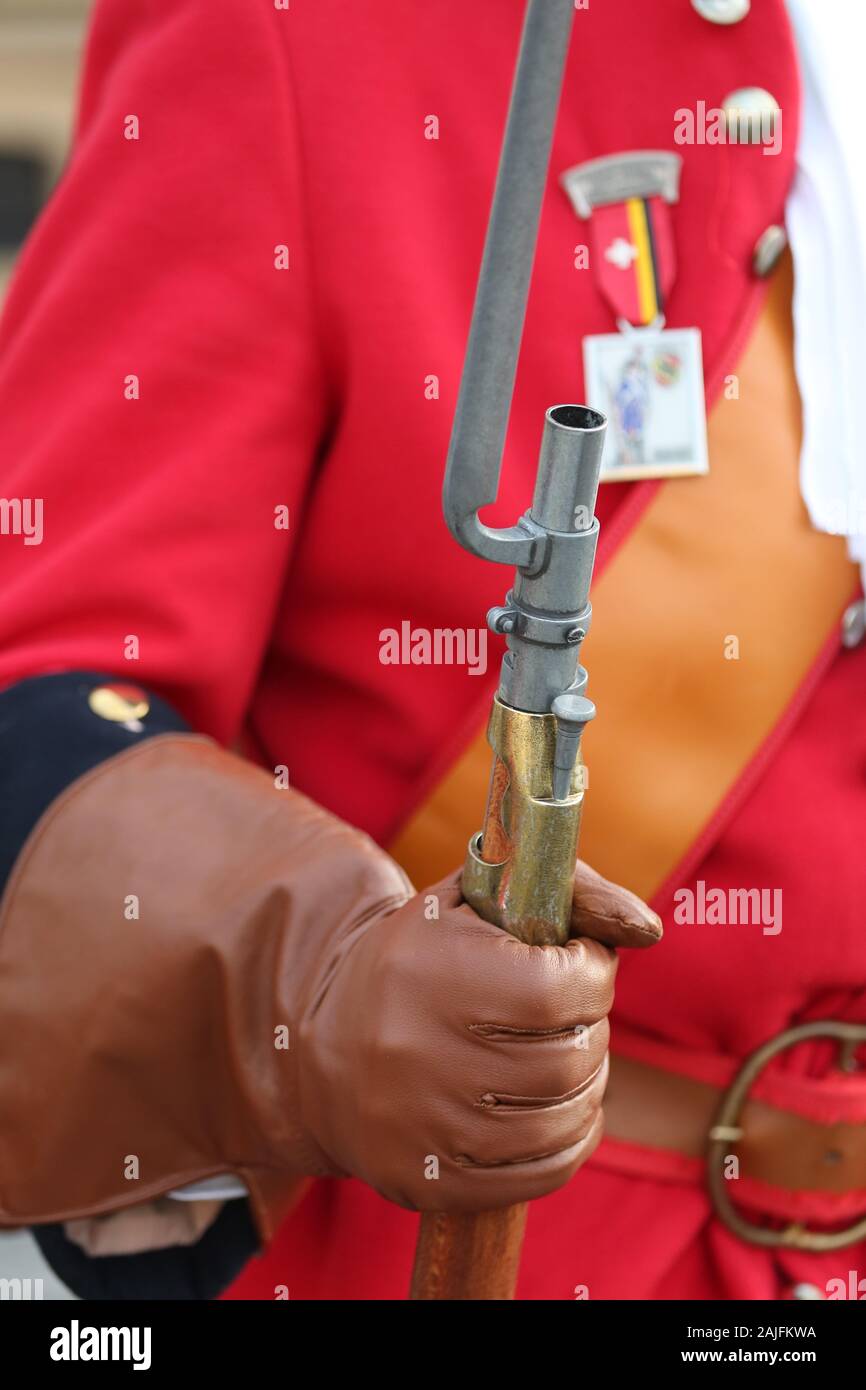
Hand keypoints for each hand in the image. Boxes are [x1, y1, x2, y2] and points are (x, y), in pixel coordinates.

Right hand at [299, 863, 660, 1211]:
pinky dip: (571, 1137)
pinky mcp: (432, 1183)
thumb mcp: (479, 899)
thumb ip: (573, 893)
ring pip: (567, 1116)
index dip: (592, 973)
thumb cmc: (422, 959)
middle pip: (571, 1056)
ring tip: (560, 1055)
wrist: (317, 1048)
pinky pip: (547, 1170)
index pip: (562, 987)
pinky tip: (552, 1106)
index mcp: (433, 971)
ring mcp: (426, 1128)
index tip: (576, 963)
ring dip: (586, 1082)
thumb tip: (652, 928)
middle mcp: (421, 1053)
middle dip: (588, 1027)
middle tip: (566, 1011)